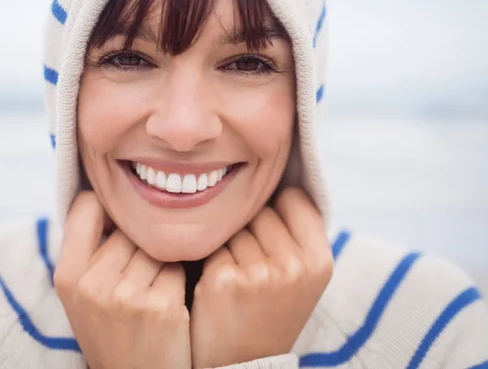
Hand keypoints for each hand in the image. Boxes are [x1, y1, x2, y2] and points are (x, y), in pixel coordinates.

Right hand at [54, 191, 190, 368]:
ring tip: (153, 290)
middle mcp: (91, 283)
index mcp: (67, 276)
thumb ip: (92, 250)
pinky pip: (179, 266)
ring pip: (157, 243)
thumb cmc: (113, 332)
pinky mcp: (161, 306)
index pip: (85, 205)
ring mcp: (125, 296)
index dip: (108, 207)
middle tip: (140, 274)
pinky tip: (171, 304)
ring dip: (163, 259)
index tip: (121, 220)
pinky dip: (179, 279)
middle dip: (141, 241)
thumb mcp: (84, 295)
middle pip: (130, 226)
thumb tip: (115, 197)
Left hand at [190, 188, 332, 367]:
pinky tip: (216, 283)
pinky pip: (210, 243)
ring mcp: (259, 273)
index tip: (270, 232)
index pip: (294, 198)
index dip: (277, 210)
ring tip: (237, 276)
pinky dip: (208, 256)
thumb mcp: (302, 275)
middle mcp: (294, 265)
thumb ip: (297, 232)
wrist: (243, 363)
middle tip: (252, 264)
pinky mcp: (224, 280)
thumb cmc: (271, 311)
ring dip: (228, 241)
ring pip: (233, 224)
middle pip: (260, 209)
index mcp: (320, 260)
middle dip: (251, 227)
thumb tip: (276, 179)